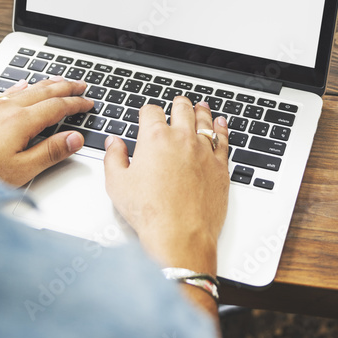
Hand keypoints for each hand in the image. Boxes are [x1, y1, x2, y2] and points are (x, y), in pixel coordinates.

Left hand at [0, 77, 91, 185]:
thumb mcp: (21, 169)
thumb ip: (50, 152)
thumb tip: (74, 138)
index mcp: (22, 121)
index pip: (57, 107)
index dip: (76, 104)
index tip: (89, 103)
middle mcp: (8, 108)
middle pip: (44, 91)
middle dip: (66, 87)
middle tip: (82, 85)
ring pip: (27, 88)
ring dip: (47, 83)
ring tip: (60, 80)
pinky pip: (9, 91)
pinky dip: (23, 86)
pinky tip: (23, 84)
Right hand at [104, 97, 228, 273]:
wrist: (180, 235)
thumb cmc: (150, 214)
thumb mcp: (117, 184)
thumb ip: (114, 157)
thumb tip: (114, 143)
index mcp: (155, 138)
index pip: (151, 111)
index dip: (147, 111)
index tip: (146, 114)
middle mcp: (182, 139)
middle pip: (182, 109)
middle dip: (177, 104)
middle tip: (177, 103)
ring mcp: (203, 151)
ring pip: (204, 121)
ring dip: (201, 111)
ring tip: (200, 106)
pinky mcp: (220, 166)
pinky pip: (223, 140)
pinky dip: (222, 129)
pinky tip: (220, 125)